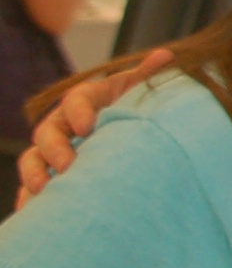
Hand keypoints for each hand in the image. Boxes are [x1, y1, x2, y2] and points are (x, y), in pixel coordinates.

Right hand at [14, 49, 172, 209]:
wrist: (131, 134)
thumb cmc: (135, 108)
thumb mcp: (141, 90)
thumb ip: (148, 76)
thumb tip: (166, 55)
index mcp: (85, 99)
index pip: (76, 100)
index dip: (78, 113)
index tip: (88, 127)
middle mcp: (63, 123)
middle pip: (48, 133)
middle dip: (55, 149)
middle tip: (68, 165)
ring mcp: (53, 149)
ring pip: (33, 159)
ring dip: (34, 174)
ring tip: (44, 190)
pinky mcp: (50, 172)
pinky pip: (33, 186)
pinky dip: (29, 198)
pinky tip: (31, 212)